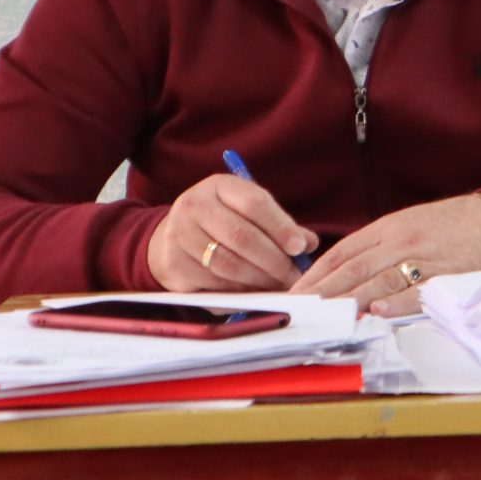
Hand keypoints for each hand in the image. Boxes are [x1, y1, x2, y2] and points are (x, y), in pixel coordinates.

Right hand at [146, 174, 317, 292]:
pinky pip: (213, 284)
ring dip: (259, 280)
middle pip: (241, 236)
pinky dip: (239, 292)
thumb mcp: (248, 211)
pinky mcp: (174, 265)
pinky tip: (255, 293)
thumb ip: (279, 224)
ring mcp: (179, 236)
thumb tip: (309, 244)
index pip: (254, 203)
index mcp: (218, 186)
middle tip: (294, 276)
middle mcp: (193, 206)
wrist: (171, 237)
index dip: (281, 227)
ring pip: (227, 264)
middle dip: (274, 260)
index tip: (300, 247)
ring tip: (279, 286)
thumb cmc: (223, 222)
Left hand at [293, 195, 480, 316]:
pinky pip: (419, 290)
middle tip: (298, 312)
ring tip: (325, 317)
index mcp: (387, 228)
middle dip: (322, 293)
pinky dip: (398, 302)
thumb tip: (337, 276)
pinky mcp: (447, 274)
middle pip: (353, 268)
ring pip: (379, 279)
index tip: (292, 295)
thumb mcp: (407, 225)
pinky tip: (379, 313)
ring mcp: (423, 257)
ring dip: (350, 299)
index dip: (314, 275)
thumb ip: (375, 247)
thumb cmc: (448, 227)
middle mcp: (401, 241)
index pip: (341, 253)